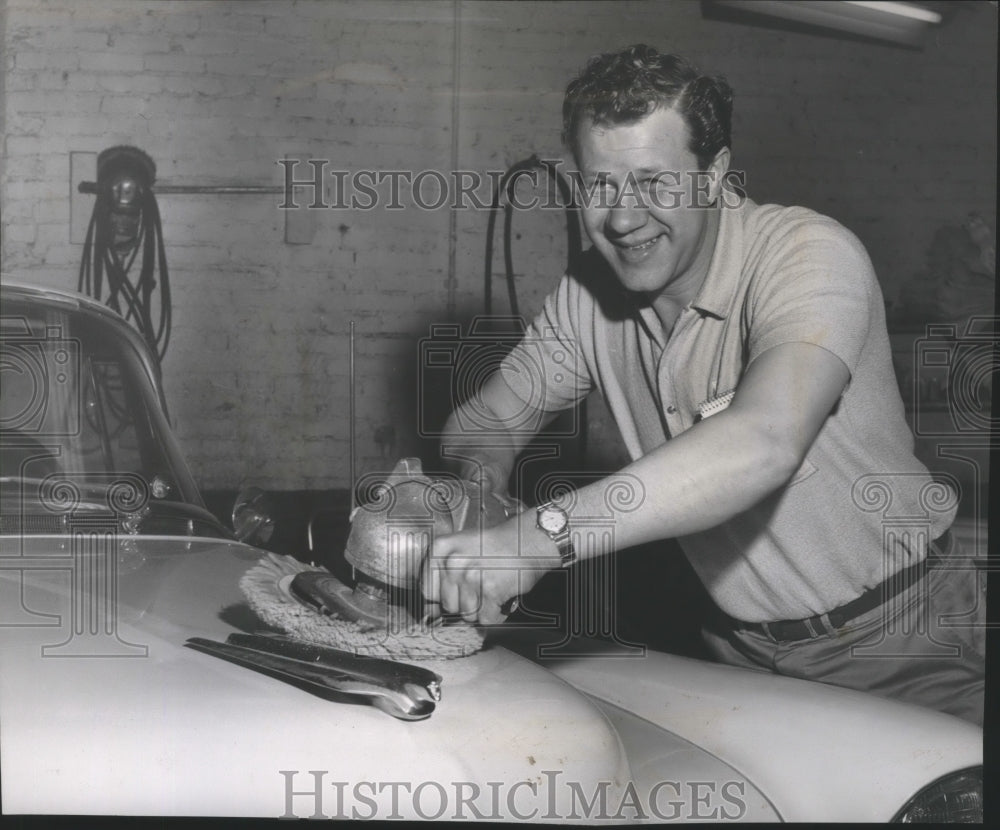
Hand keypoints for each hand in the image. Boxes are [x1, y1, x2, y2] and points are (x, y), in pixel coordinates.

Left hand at [420, 513, 558, 624]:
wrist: (529, 540)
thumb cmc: (497, 545)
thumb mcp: (462, 549)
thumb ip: (443, 576)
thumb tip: (430, 612)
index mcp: (441, 548)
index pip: (427, 590)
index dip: (443, 595)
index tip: (457, 590)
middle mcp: (452, 561)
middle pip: (448, 606)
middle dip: (465, 602)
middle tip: (481, 586)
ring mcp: (471, 576)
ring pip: (467, 615)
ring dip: (482, 609)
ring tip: (493, 589)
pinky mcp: (490, 590)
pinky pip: (485, 619)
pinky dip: (496, 615)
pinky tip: (501, 598)